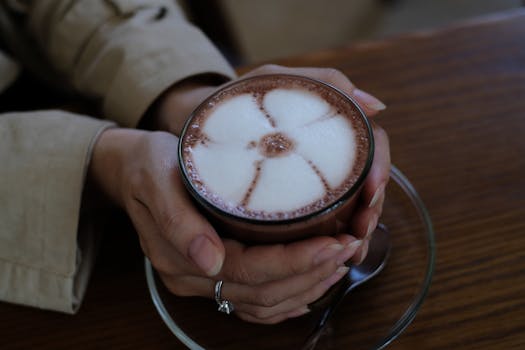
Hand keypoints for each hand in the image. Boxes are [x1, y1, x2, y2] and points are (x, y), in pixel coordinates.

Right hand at [88, 129, 362, 323]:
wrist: (132, 167)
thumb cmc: (148, 164)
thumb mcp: (157, 176)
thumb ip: (178, 219)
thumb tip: (209, 261)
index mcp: (180, 257)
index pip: (249, 270)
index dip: (294, 262)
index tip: (333, 243)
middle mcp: (194, 277)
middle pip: (263, 292)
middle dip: (311, 274)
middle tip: (348, 247)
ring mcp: (204, 280)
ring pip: (264, 302)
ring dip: (307, 287)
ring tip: (340, 262)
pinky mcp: (214, 274)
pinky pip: (256, 300)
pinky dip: (289, 296)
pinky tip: (313, 284)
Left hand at [240, 65, 390, 263]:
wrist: (198, 121)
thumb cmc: (237, 99)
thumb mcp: (276, 80)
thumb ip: (324, 83)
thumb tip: (376, 106)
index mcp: (329, 126)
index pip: (371, 145)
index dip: (379, 168)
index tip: (370, 192)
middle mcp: (325, 154)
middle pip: (366, 183)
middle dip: (369, 209)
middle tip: (358, 232)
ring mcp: (312, 178)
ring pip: (349, 208)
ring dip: (355, 231)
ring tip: (349, 252)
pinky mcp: (294, 201)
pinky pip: (321, 225)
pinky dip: (330, 242)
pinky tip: (330, 260)